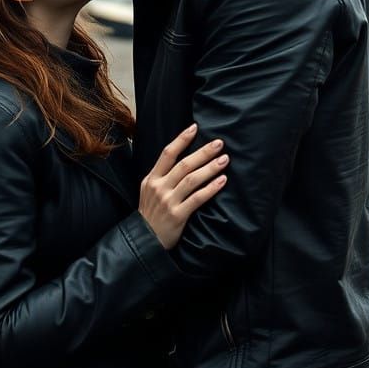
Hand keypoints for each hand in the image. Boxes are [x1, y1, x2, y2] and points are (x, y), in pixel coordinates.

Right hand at [139, 124, 228, 249]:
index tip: (195, 127)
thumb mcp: (148, 191)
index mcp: (151, 179)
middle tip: (219, 144)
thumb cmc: (150, 213)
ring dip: (210, 168)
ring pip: (191, 180)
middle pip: (184, 165)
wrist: (144, 240)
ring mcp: (168, 201)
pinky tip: (222, 181)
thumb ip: (162, 176)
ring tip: (224, 160)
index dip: (181, 139)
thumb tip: (181, 159)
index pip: (167, 154)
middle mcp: (159, 187)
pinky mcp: (177, 215)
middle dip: (203, 152)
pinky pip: (197, 199)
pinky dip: (210, 189)